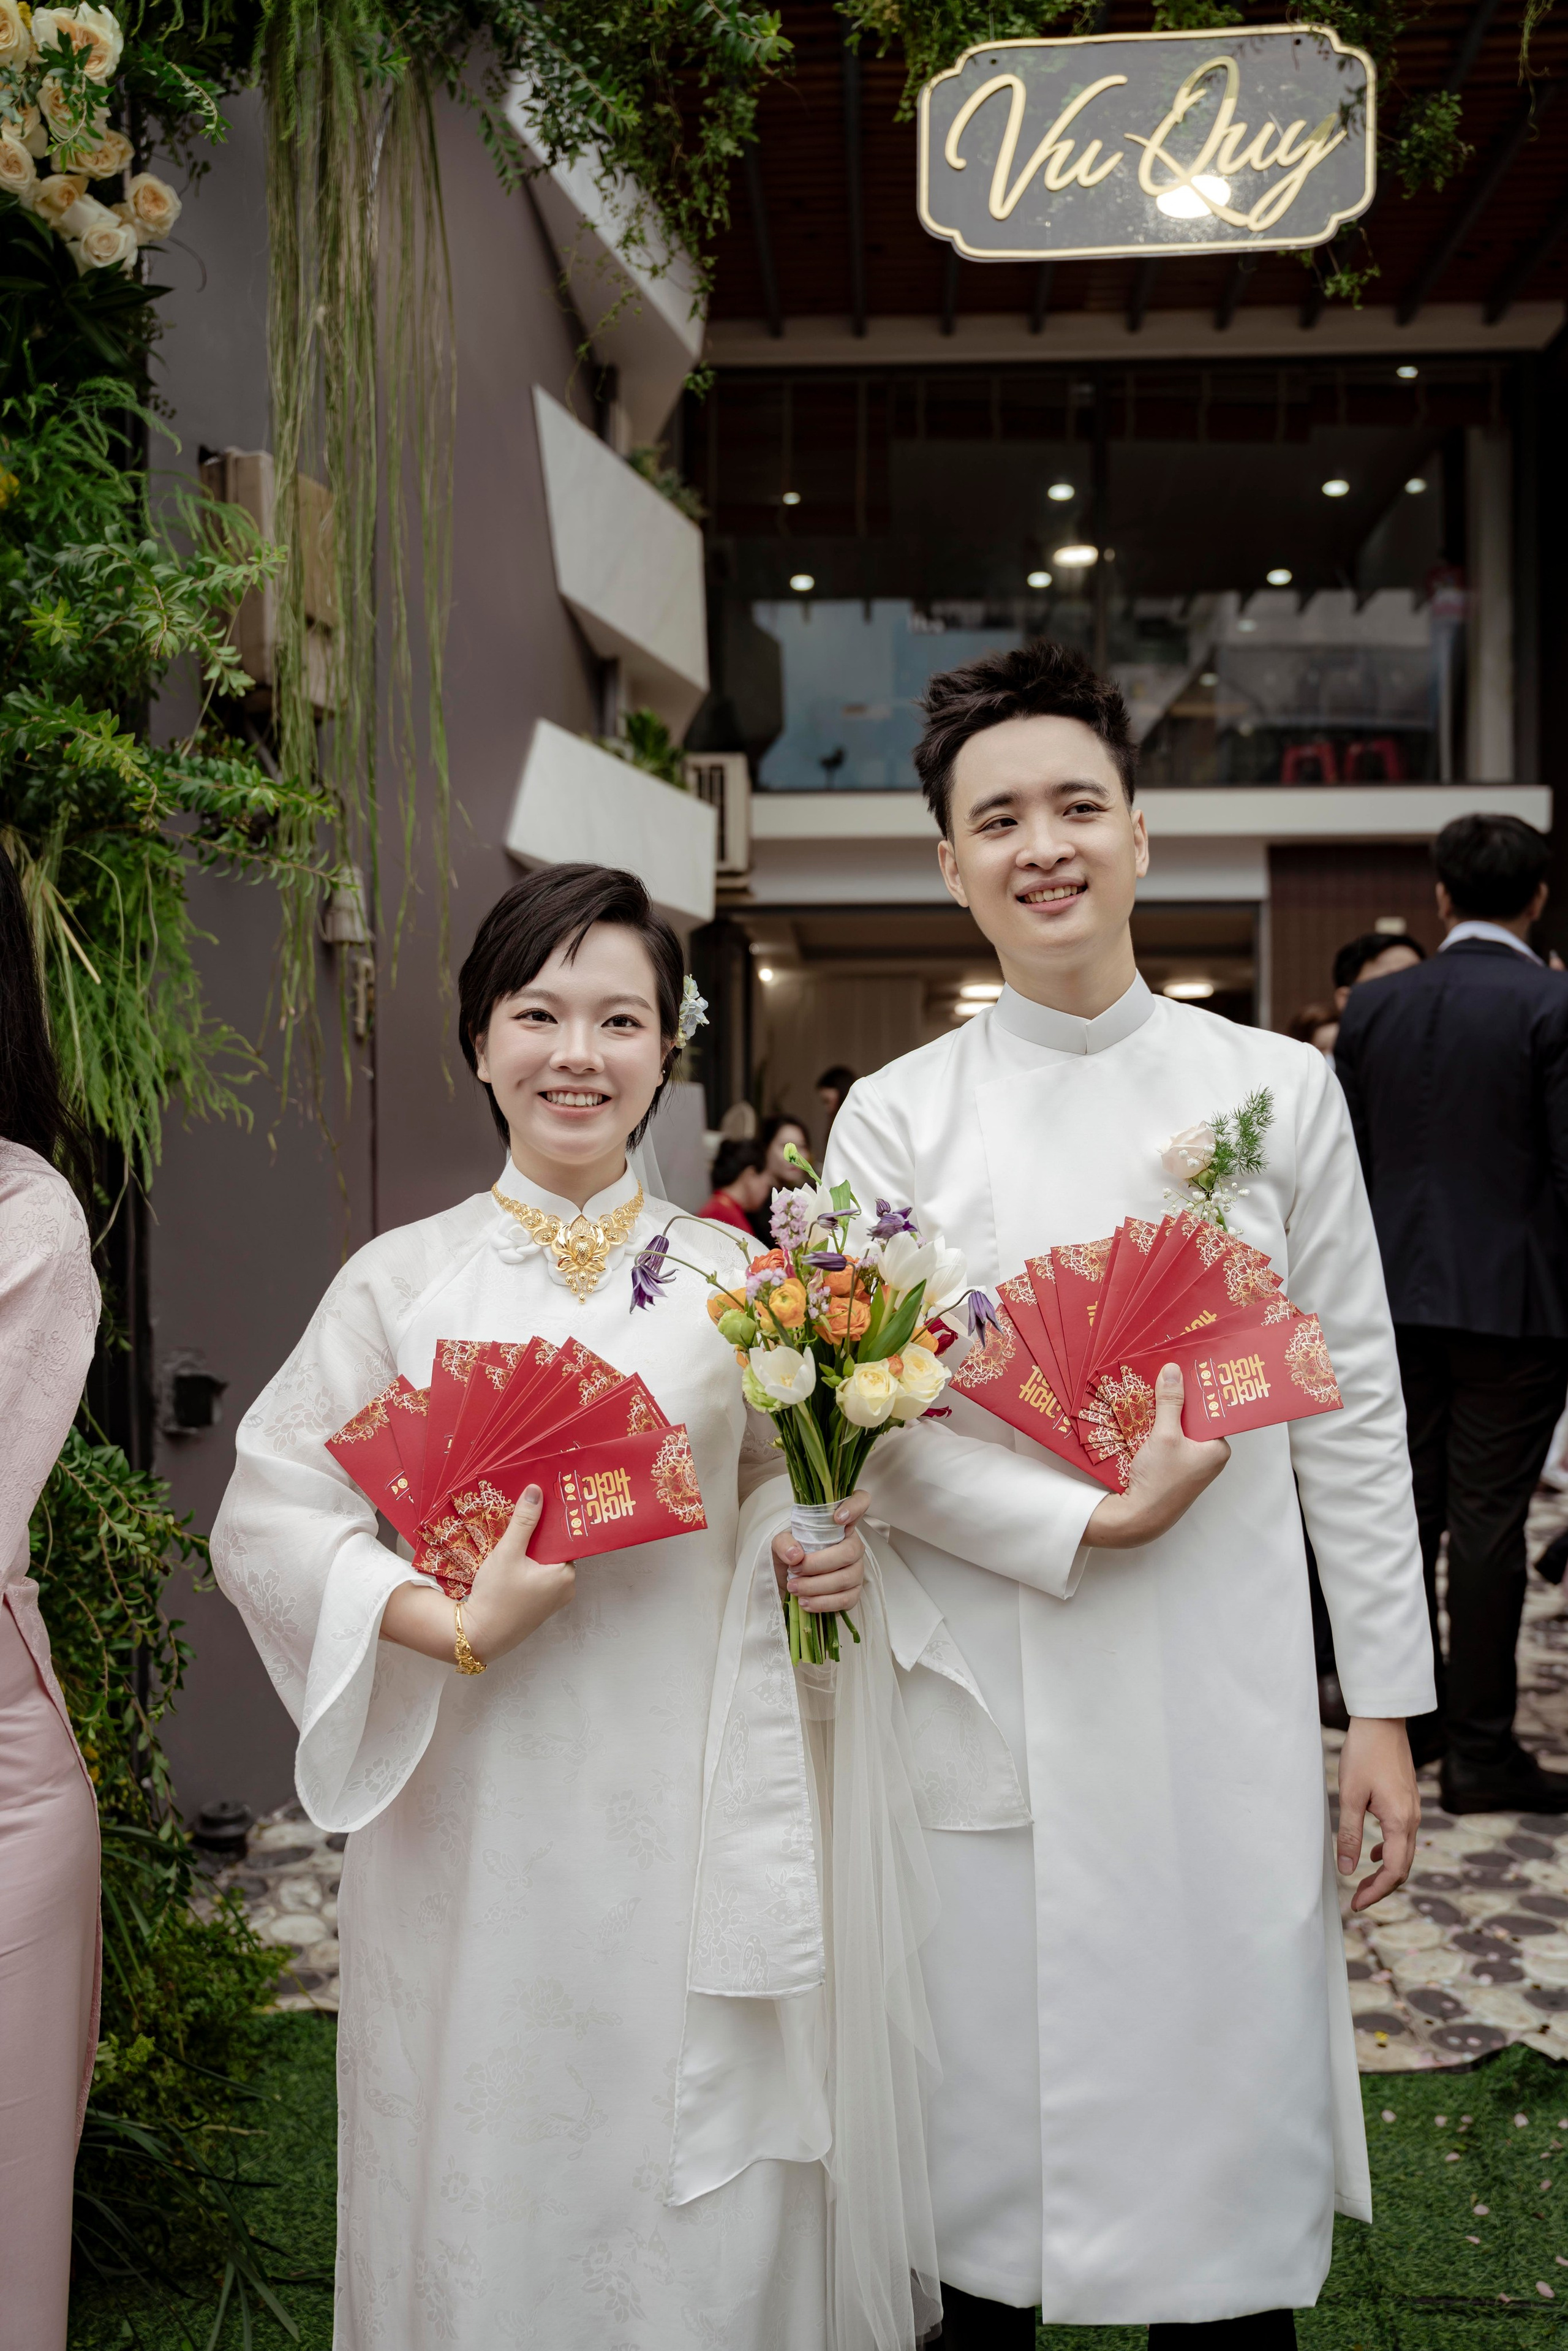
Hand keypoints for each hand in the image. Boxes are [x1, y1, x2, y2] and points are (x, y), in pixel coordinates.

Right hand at [461, 1486, 576, 1664]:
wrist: (478, 1635)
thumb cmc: (495, 1596)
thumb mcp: (507, 1553)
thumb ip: (523, 1521)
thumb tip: (536, 1490)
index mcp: (566, 1574)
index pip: (565, 1538)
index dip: (553, 1519)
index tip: (544, 1500)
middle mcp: (566, 1588)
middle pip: (555, 1549)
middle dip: (539, 1533)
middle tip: (525, 1511)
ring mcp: (553, 1599)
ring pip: (545, 1563)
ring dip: (531, 1549)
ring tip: (515, 1531)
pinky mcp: (539, 1605)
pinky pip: (538, 1576)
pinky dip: (527, 1565)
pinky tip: (512, 1557)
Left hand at [772, 1492, 868, 1615]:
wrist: (787, 1583)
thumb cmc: (789, 1556)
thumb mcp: (779, 1544)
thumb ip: (784, 1543)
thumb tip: (795, 1555)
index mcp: (839, 1524)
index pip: (860, 1502)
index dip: (855, 1507)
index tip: (837, 1518)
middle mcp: (853, 1544)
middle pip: (849, 1551)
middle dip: (818, 1564)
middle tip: (794, 1570)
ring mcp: (856, 1569)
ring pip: (846, 1578)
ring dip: (817, 1586)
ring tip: (794, 1588)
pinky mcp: (853, 1593)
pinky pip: (846, 1599)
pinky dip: (823, 1603)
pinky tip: (805, 1603)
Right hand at [1081, 1364, 1229, 1547]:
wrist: (1139, 1516)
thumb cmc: (1159, 1480)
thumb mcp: (1165, 1435)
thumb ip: (1170, 1402)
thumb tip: (1173, 1371)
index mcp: (1218, 1448)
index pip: (1214, 1410)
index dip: (1201, 1390)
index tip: (1188, 1368)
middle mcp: (1209, 1456)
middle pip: (1195, 1417)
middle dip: (1179, 1399)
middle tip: (1166, 1374)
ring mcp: (1191, 1463)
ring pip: (1180, 1428)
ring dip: (1165, 1413)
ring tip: (1152, 1390)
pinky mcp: (1174, 1468)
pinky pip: (1169, 1439)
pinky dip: (1158, 1428)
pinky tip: (1144, 1415)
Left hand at [1338, 1715, 1419, 1909]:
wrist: (1382, 1722)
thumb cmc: (1364, 1754)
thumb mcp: (1350, 1796)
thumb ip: (1350, 1835)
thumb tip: (1348, 1870)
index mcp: (1400, 1822)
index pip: (1393, 1871)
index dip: (1375, 1892)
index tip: (1356, 1905)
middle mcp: (1412, 1820)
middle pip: (1402, 1867)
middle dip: (1381, 1888)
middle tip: (1357, 1901)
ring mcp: (1413, 1810)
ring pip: (1403, 1853)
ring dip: (1385, 1871)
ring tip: (1362, 1882)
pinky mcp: (1407, 1802)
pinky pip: (1402, 1837)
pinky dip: (1388, 1851)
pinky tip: (1371, 1853)